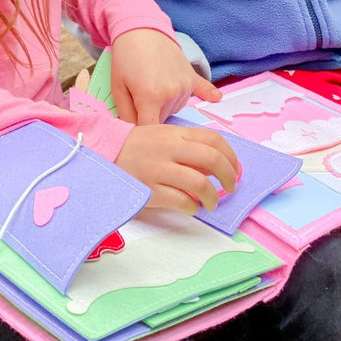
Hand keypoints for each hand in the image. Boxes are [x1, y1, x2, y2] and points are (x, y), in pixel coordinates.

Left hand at [110, 29, 221, 123]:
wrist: (141, 30)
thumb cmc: (126, 58)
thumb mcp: (117, 88)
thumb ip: (126, 115)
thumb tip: (135, 135)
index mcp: (151, 99)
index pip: (150, 130)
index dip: (142, 132)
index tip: (138, 131)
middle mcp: (172, 94)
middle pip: (163, 120)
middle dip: (151, 114)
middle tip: (138, 95)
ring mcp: (184, 85)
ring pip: (175, 109)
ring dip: (165, 104)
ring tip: (153, 83)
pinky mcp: (191, 77)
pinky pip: (203, 89)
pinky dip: (207, 94)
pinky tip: (216, 98)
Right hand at [115, 123, 239, 213]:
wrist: (104, 154)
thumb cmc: (138, 146)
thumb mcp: (164, 136)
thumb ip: (188, 146)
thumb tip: (216, 164)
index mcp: (175, 133)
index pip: (213, 139)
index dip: (231, 155)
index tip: (236, 169)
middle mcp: (170, 149)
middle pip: (212, 159)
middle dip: (229, 176)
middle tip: (231, 187)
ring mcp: (159, 169)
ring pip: (199, 182)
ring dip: (213, 196)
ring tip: (212, 203)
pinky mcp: (150, 189)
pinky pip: (181, 200)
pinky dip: (192, 207)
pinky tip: (192, 207)